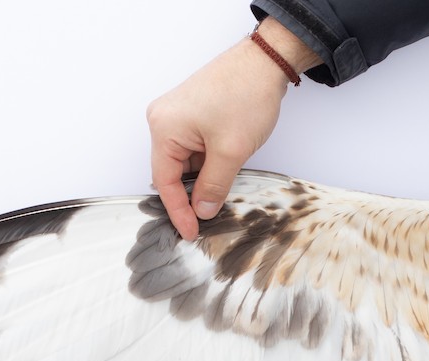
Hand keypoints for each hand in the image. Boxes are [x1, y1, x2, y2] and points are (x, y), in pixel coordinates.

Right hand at [146, 17, 319, 239]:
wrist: (265, 61)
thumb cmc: (246, 94)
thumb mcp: (231, 151)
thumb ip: (214, 185)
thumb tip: (203, 209)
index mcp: (164, 128)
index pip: (165, 182)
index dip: (178, 211)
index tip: (190, 232)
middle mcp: (163, 119)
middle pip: (172, 171)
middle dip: (191, 194)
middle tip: (208, 218)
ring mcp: (177, 114)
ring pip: (186, 161)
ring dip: (203, 177)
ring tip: (224, 187)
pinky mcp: (192, 113)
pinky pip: (194, 147)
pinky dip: (208, 162)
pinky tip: (225, 168)